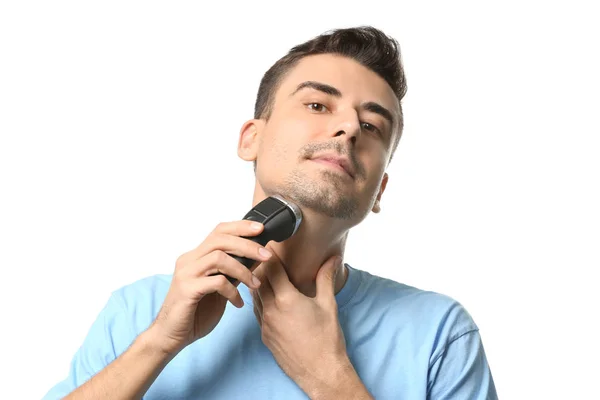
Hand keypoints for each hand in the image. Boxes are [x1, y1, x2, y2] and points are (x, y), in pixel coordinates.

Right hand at [148, 220, 271, 354]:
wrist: (171, 336)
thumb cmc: (196, 312)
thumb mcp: (221, 288)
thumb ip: (235, 271)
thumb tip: (258, 256)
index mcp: (196, 256)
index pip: (219, 231)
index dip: (240, 227)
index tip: (261, 229)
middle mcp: (189, 260)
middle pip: (220, 239)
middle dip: (247, 245)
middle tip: (266, 255)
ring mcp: (186, 273)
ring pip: (218, 257)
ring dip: (242, 270)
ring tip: (255, 284)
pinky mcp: (187, 289)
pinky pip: (216, 282)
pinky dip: (232, 291)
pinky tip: (238, 303)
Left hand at [250, 247, 349, 391]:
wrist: (320, 372)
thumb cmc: (327, 338)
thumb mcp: (328, 304)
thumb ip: (326, 278)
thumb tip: (332, 258)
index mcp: (287, 299)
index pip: (271, 269)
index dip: (269, 254)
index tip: (269, 242)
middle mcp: (271, 310)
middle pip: (257, 280)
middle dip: (260, 266)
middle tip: (263, 253)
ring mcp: (265, 324)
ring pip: (254, 295)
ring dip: (258, 283)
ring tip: (262, 271)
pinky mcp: (264, 335)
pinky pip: (257, 311)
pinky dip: (260, 299)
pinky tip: (267, 295)